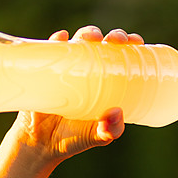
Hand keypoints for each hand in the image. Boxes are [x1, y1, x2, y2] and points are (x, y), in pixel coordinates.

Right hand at [11, 26, 143, 161]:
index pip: (125, 54)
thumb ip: (110, 130)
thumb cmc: (75, 137)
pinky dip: (56, 40)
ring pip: (81, 40)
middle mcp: (91, 68)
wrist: (40, 144)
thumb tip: (116, 112)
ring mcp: (69, 67)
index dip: (132, 43)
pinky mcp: (47, 70)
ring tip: (91, 38)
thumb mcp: (98, 136)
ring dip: (88, 32)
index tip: (136, 43)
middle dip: (114, 35)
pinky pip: (51, 49)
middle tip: (114, 41)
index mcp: (109, 80)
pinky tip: (61, 37)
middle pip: (106, 43)